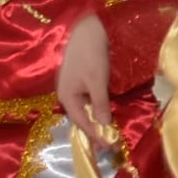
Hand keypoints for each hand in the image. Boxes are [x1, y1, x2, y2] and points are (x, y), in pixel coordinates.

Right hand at [57, 11, 114, 148]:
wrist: (87, 30)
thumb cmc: (91, 55)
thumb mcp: (97, 81)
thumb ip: (99, 104)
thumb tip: (104, 124)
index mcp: (66, 97)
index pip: (81, 123)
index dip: (95, 135)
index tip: (110, 147)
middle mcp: (66, 95)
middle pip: (81, 118)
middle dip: (94, 131)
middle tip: (111, 144)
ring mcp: (72, 88)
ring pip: (84, 110)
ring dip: (95, 121)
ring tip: (108, 134)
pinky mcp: (79, 81)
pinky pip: (87, 101)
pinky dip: (95, 109)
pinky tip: (105, 114)